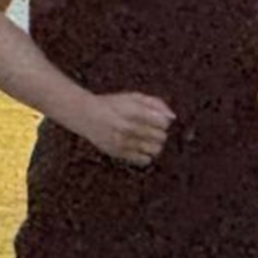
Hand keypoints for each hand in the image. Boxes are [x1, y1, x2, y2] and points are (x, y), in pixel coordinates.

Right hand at [60, 92, 175, 165]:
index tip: (154, 120)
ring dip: (154, 145)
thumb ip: (155, 103)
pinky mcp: (118, 153)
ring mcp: (122, 142)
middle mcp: (127, 127)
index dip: (162, 121)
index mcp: (132, 111)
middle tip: (149, 130)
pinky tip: (139, 148)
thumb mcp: (132, 97)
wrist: (84, 115)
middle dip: (159, 133)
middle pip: (161, 137)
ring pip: (155, 150)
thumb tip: (172, 118)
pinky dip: (146, 155)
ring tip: (145, 140)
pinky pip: (144, 160)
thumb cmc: (112, 105)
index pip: (163, 123)